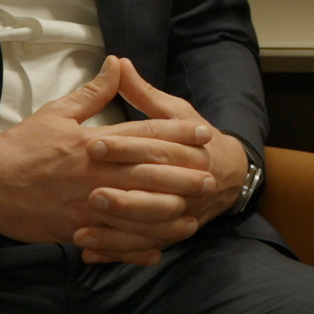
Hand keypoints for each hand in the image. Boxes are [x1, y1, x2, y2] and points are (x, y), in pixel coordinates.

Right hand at [0, 56, 215, 265]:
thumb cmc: (22, 147)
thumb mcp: (57, 112)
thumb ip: (93, 92)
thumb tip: (116, 64)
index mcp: (93, 143)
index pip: (145, 134)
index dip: (178, 133)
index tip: (204, 132)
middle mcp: (95, 175)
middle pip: (149, 174)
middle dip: (183, 176)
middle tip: (210, 177)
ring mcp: (86, 206)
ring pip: (136, 213)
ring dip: (167, 215)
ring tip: (193, 216)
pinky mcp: (74, 230)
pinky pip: (112, 242)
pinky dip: (134, 249)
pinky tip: (157, 251)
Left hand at [85, 59, 251, 261]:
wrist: (231, 175)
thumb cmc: (195, 140)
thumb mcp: (174, 112)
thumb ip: (143, 92)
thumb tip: (118, 62)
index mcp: (187, 149)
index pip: (155, 147)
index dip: (124, 147)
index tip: (92, 144)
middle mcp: (189, 184)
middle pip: (155, 191)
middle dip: (122, 193)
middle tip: (88, 191)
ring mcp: (182, 212)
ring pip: (150, 226)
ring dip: (117, 231)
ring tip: (82, 228)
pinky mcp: (172, 233)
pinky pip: (144, 247)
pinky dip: (117, 251)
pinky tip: (89, 251)